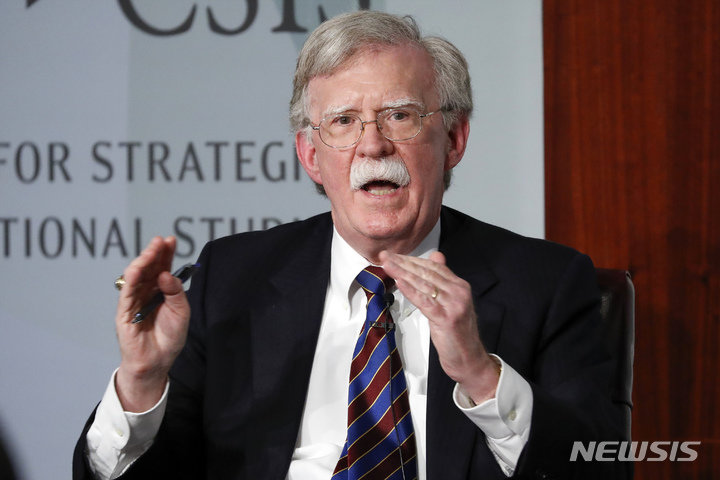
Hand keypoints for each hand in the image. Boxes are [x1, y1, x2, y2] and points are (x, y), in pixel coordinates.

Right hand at [115, 236, 190, 411]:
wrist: (158, 361)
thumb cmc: (170, 337)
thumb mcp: (181, 312)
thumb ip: (175, 292)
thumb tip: (166, 274)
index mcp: (161, 290)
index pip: (162, 267)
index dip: (165, 254)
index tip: (171, 240)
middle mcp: (146, 292)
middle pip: (149, 268)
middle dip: (154, 253)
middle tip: (161, 241)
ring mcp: (134, 300)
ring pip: (136, 276)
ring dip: (143, 261)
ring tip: (152, 250)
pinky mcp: (124, 312)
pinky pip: (126, 293)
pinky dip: (130, 279)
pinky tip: (136, 269)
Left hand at [379, 250, 499, 403]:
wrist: (469, 359)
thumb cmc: (458, 333)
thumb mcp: (451, 302)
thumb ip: (443, 280)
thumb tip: (436, 257)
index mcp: (460, 286)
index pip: (432, 266)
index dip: (411, 259)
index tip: (394, 255)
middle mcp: (459, 292)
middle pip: (426, 272)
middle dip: (403, 263)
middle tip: (385, 256)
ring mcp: (454, 304)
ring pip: (423, 284)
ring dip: (402, 272)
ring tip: (387, 265)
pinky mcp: (447, 318)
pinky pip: (424, 301)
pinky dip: (410, 290)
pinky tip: (399, 282)